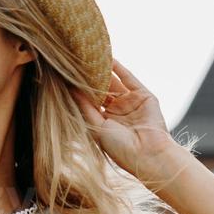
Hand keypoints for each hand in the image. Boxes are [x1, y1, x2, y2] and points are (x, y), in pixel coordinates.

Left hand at [71, 58, 176, 178]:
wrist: (148, 154)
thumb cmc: (120, 148)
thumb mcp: (97, 127)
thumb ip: (85, 107)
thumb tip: (71, 88)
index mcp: (106, 123)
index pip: (91, 102)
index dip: (80, 91)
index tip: (66, 78)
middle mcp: (118, 112)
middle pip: (102, 90)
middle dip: (91, 79)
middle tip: (76, 64)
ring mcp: (131, 103)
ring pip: (115, 83)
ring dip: (103, 71)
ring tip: (90, 58)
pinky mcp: (144, 96)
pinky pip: (129, 79)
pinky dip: (119, 68)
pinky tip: (108, 58)